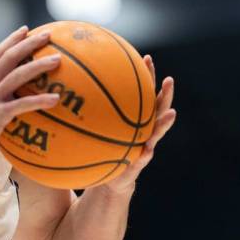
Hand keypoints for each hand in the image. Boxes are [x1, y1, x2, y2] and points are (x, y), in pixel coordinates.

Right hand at [0, 26, 60, 160]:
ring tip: (57, 59)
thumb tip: (7, 95)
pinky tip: (55, 99)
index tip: (26, 29)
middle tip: (47, 35)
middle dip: (29, 43)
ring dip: (38, 65)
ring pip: (17, 75)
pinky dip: (40, 100)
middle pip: (9, 57)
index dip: (12, 40)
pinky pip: (22, 104)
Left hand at [101, 55, 175, 194]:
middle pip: (157, 109)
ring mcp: (144, 147)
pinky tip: (148, 149)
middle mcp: (143, 131)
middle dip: (164, 94)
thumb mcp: (93, 128)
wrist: (108, 180)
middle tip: (169, 80)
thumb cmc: (101, 150)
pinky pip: (143, 159)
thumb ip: (87, 112)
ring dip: (165, 123)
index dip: (147, 77)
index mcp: (134, 119)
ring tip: (173, 113)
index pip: (142, 94)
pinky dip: (146, 154)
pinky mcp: (137, 166)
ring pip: (157, 132)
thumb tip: (66, 88)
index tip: (146, 58)